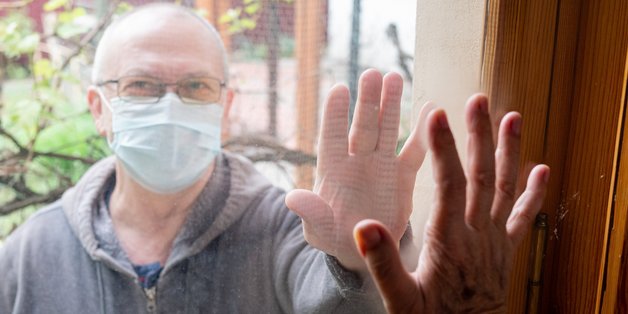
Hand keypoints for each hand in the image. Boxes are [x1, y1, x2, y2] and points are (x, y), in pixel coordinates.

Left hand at [285, 69, 428, 270]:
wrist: (365, 250)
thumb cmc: (333, 235)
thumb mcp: (318, 228)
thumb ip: (310, 212)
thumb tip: (292, 198)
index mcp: (333, 168)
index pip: (332, 136)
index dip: (335, 114)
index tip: (339, 89)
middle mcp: (357, 160)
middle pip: (363, 126)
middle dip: (367, 101)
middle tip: (372, 74)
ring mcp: (381, 165)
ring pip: (387, 130)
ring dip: (391, 106)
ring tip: (395, 77)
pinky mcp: (403, 175)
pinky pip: (414, 151)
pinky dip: (423, 133)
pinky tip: (431, 110)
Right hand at [354, 94, 548, 311]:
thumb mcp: (398, 299)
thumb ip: (382, 262)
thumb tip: (364, 226)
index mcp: (450, 242)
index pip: (449, 185)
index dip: (443, 149)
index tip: (438, 115)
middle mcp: (478, 237)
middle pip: (483, 177)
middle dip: (479, 136)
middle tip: (479, 99)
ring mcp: (497, 243)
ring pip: (506, 190)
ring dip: (511, 152)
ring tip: (512, 117)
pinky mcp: (507, 253)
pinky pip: (523, 218)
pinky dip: (534, 193)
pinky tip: (542, 169)